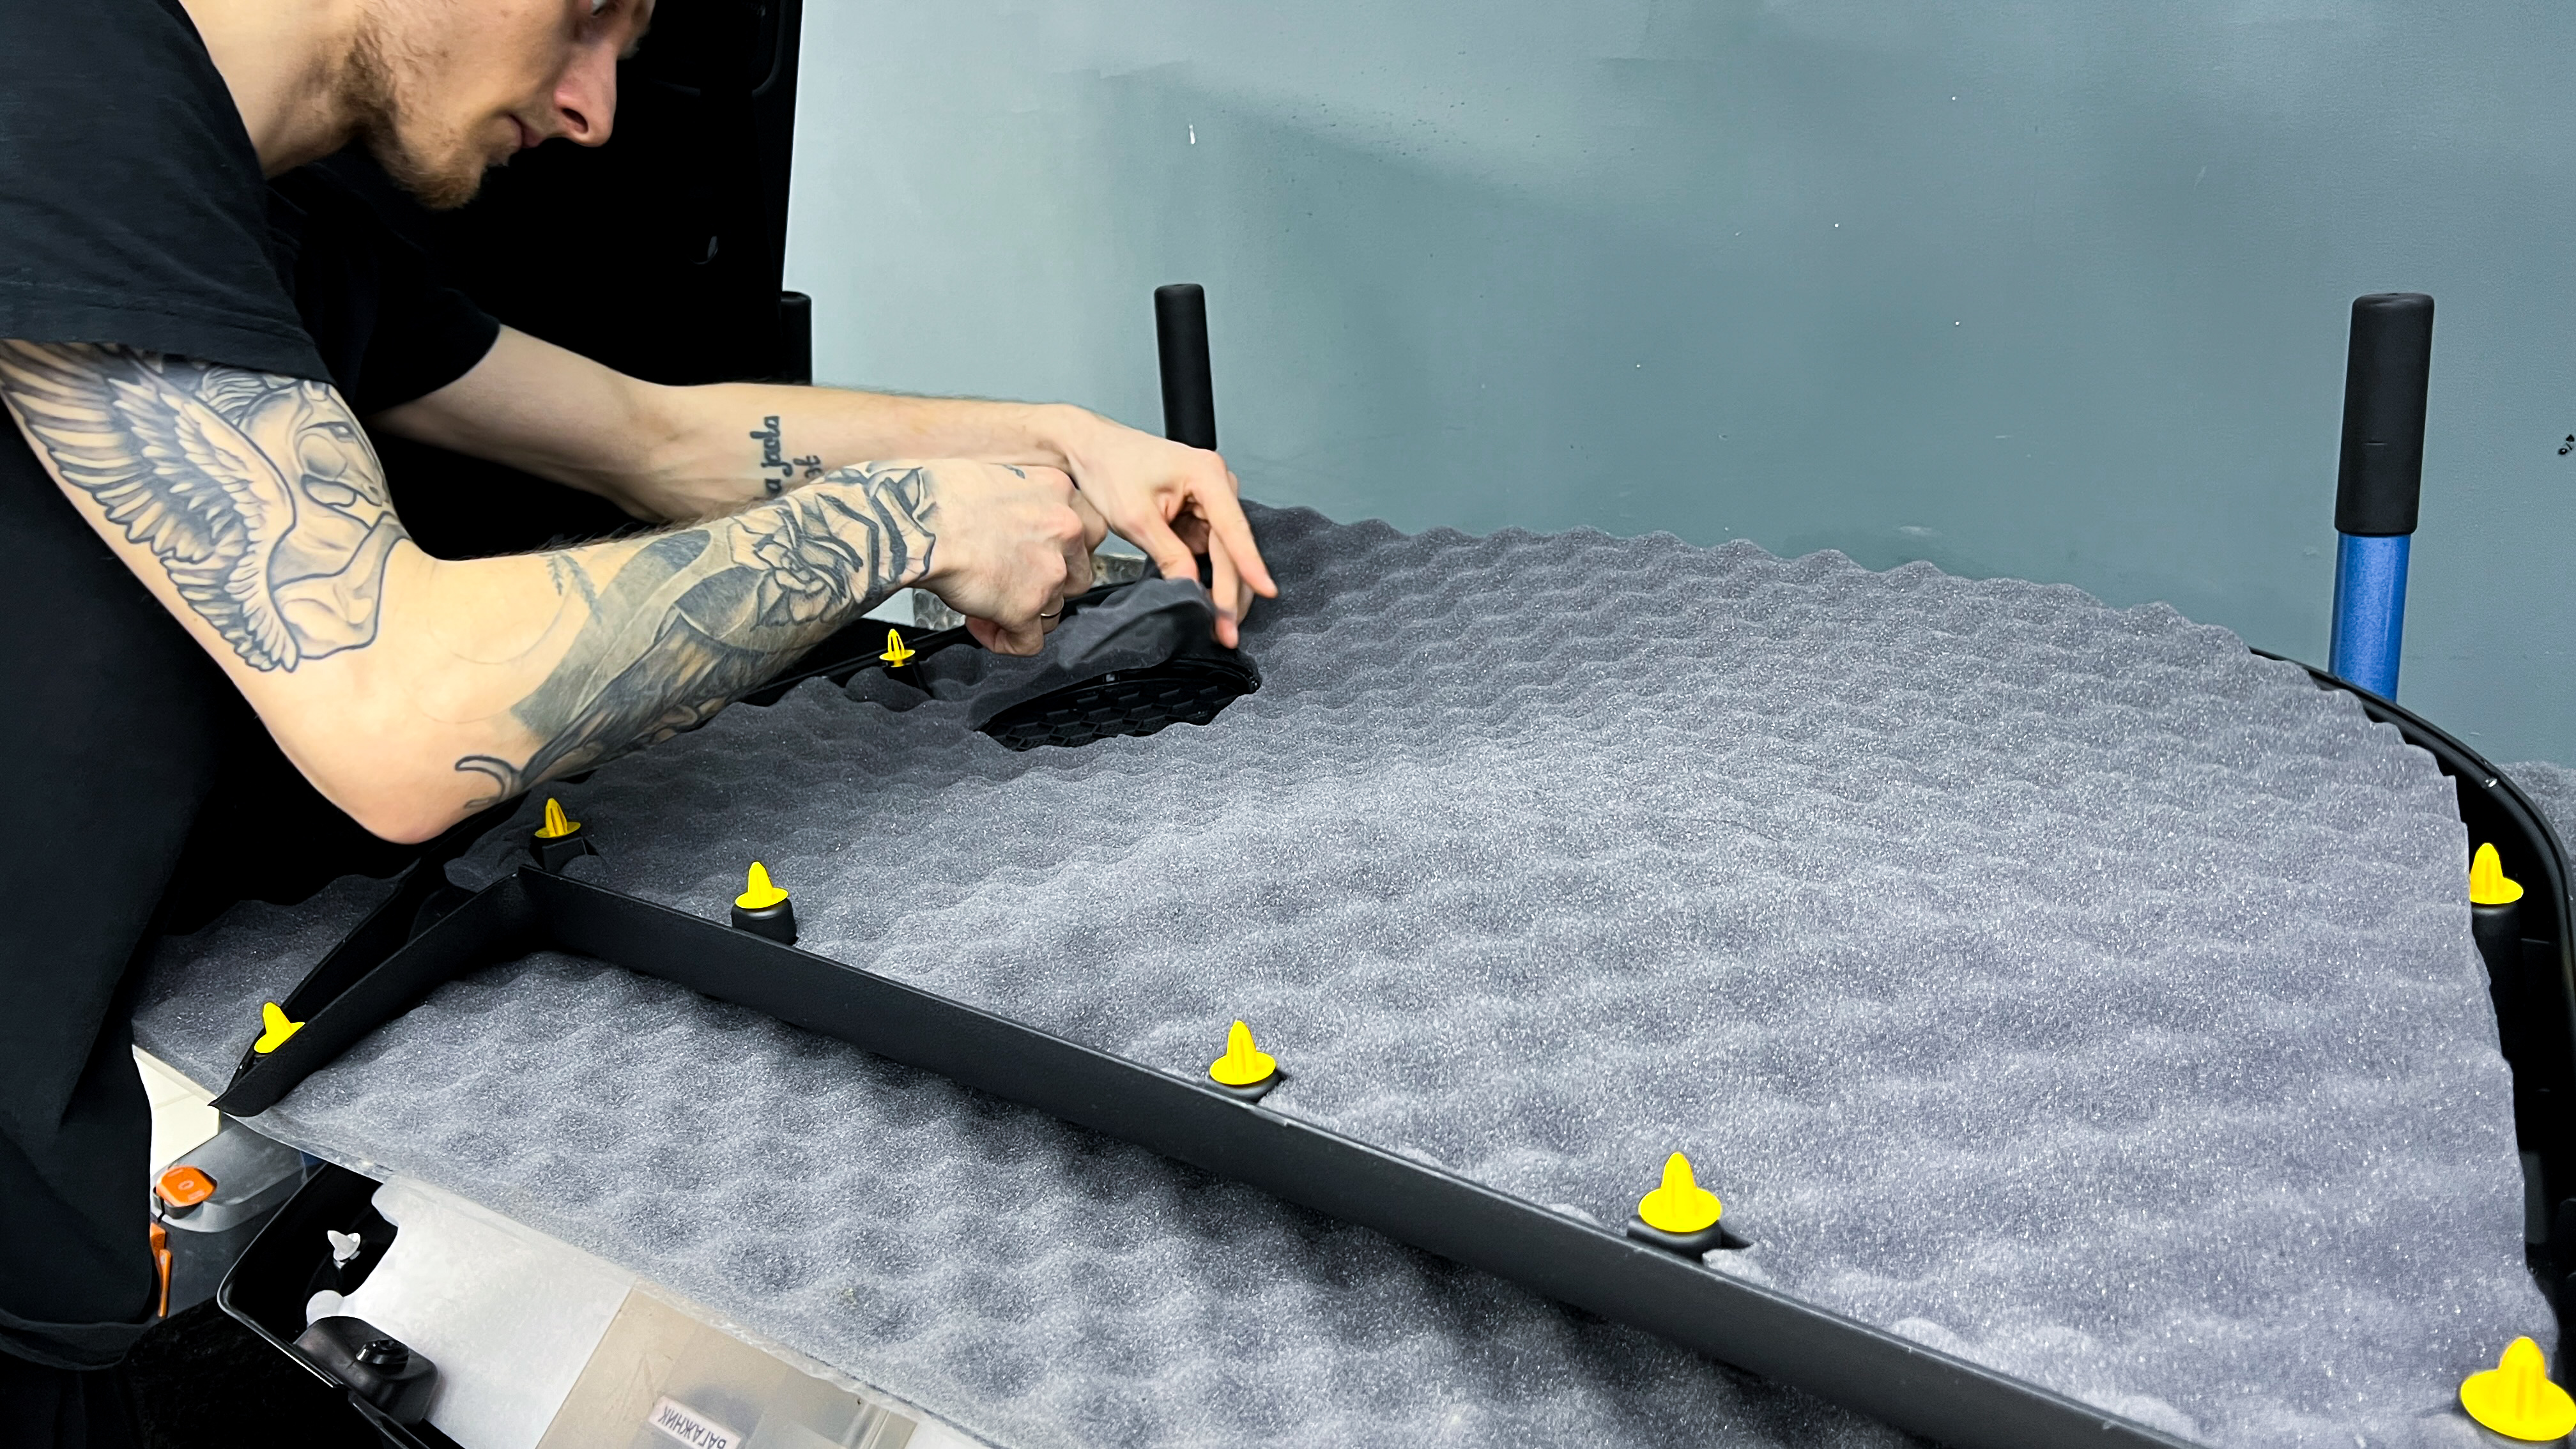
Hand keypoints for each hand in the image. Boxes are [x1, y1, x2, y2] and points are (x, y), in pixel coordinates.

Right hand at [907, 461, 1106, 655]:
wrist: (916, 518)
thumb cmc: (937, 494)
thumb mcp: (998, 479)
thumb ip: (1024, 506)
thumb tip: (1017, 530)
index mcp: (1060, 493)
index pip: (1090, 532)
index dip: (1066, 552)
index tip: (1043, 557)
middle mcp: (1064, 531)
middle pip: (1077, 575)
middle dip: (1047, 586)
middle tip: (1013, 582)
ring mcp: (1050, 571)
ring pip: (1053, 611)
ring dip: (1023, 613)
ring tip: (986, 605)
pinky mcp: (1026, 607)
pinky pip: (1029, 643)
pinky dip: (1005, 641)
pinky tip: (982, 627)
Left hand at [1055, 413, 1277, 647]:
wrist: (1094, 451)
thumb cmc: (1112, 468)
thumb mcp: (1136, 518)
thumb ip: (1169, 555)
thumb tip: (1191, 588)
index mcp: (1206, 474)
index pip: (1233, 529)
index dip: (1250, 565)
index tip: (1266, 591)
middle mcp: (1218, 484)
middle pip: (1232, 547)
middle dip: (1230, 591)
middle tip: (1227, 630)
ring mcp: (1212, 500)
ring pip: (1226, 554)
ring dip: (1221, 588)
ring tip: (1217, 624)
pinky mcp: (1202, 514)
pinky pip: (1212, 551)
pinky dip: (1208, 575)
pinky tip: (1206, 599)